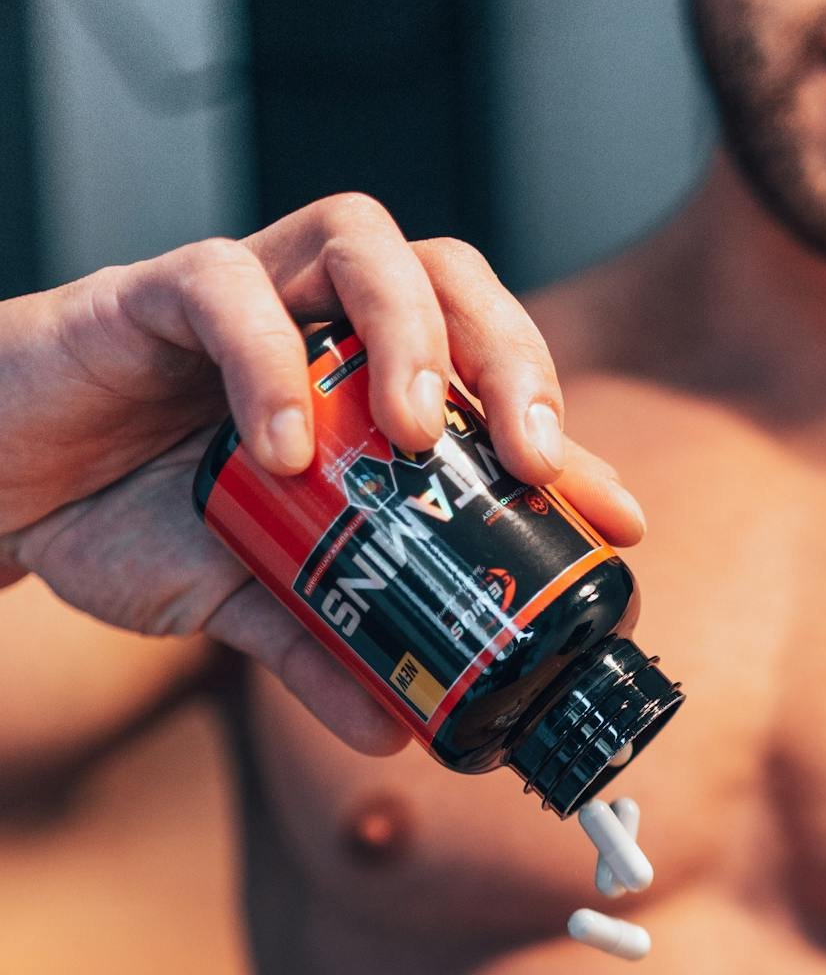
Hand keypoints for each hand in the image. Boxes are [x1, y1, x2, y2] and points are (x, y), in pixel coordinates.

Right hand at [0, 195, 644, 749]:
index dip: (563, 437)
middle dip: (510, 360)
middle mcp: (320, 322)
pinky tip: (283, 447)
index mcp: (360, 385)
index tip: (616, 521)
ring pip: (361, 241)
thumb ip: (318, 648)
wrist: (3, 489)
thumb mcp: (239, 598)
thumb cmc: (123, 514)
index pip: (486, 378)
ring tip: (416, 436)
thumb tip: (396, 734)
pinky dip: (267, 360)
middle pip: (449, 277)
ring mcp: (245, 295)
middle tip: (528, 460)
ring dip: (410, 333)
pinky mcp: (155, 293)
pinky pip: (226, 288)